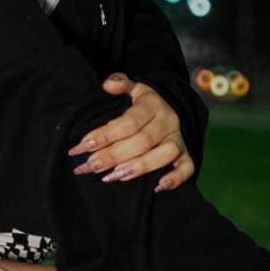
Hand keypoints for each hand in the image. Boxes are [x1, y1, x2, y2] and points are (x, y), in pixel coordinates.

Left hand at [67, 73, 194, 192]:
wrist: (169, 108)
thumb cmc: (142, 103)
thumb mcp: (132, 88)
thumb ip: (120, 83)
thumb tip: (108, 84)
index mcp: (152, 105)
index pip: (128, 122)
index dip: (105, 134)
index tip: (82, 146)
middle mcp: (167, 122)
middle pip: (142, 141)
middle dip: (114, 155)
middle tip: (90, 165)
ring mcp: (178, 139)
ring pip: (164, 154)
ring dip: (139, 167)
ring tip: (113, 176)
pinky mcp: (186, 154)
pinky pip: (187, 168)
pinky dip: (175, 179)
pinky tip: (157, 187)